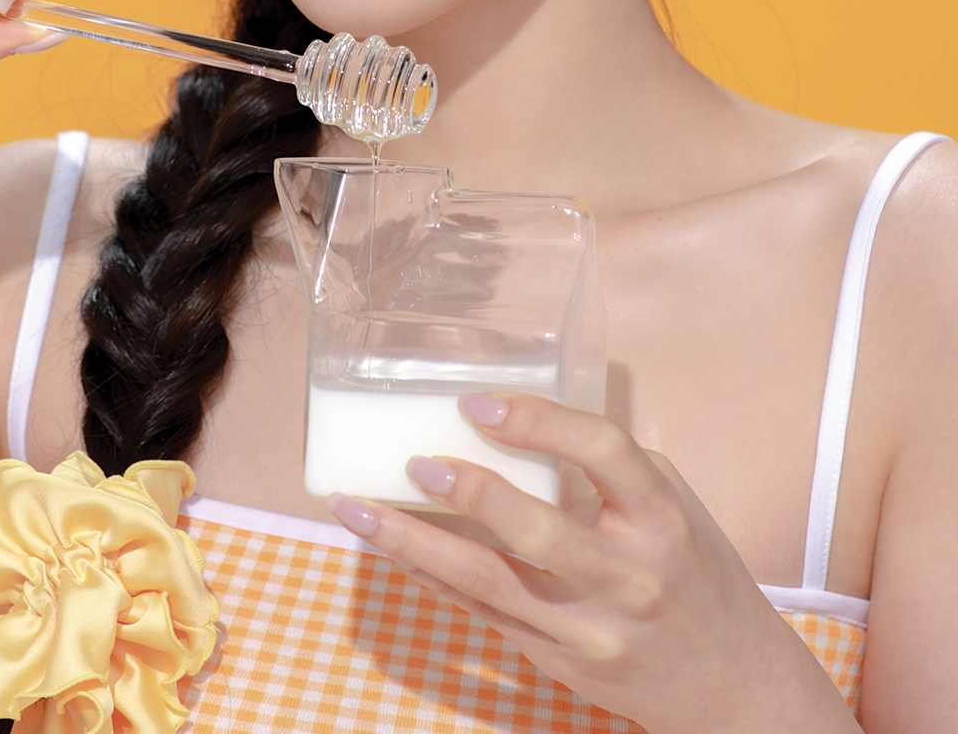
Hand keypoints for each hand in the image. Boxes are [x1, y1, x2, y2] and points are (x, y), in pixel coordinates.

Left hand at [326, 394, 856, 732]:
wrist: (734, 688)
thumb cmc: (698, 576)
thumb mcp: (676, 506)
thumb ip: (612, 468)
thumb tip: (524, 420)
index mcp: (662, 519)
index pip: (604, 452)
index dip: (538, 422)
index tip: (479, 404)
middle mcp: (627, 576)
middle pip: (538, 530)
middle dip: (469, 491)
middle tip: (416, 461)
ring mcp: (588, 628)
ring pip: (489, 583)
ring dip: (414, 544)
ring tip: (359, 509)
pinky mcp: (558, 661)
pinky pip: (481, 613)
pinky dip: (431, 576)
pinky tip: (393, 549)